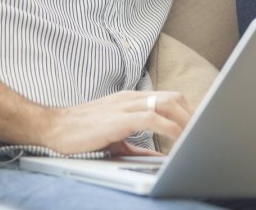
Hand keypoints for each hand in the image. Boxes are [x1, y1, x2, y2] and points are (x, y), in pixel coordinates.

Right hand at [37, 90, 191, 155]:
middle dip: (191, 114)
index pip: (168, 98)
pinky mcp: (118, 119)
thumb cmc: (81, 134)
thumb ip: (138, 147)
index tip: (199, 127)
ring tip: (195, 136)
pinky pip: (151, 117)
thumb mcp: (116, 139)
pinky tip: (177, 139)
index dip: (186, 111)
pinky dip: (169, 127)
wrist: (52, 128)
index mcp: (131, 100)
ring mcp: (125, 106)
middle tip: (203, 133)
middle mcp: (131, 98)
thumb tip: (160, 157)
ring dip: (185, 120)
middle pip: (173, 97)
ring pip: (166, 103)